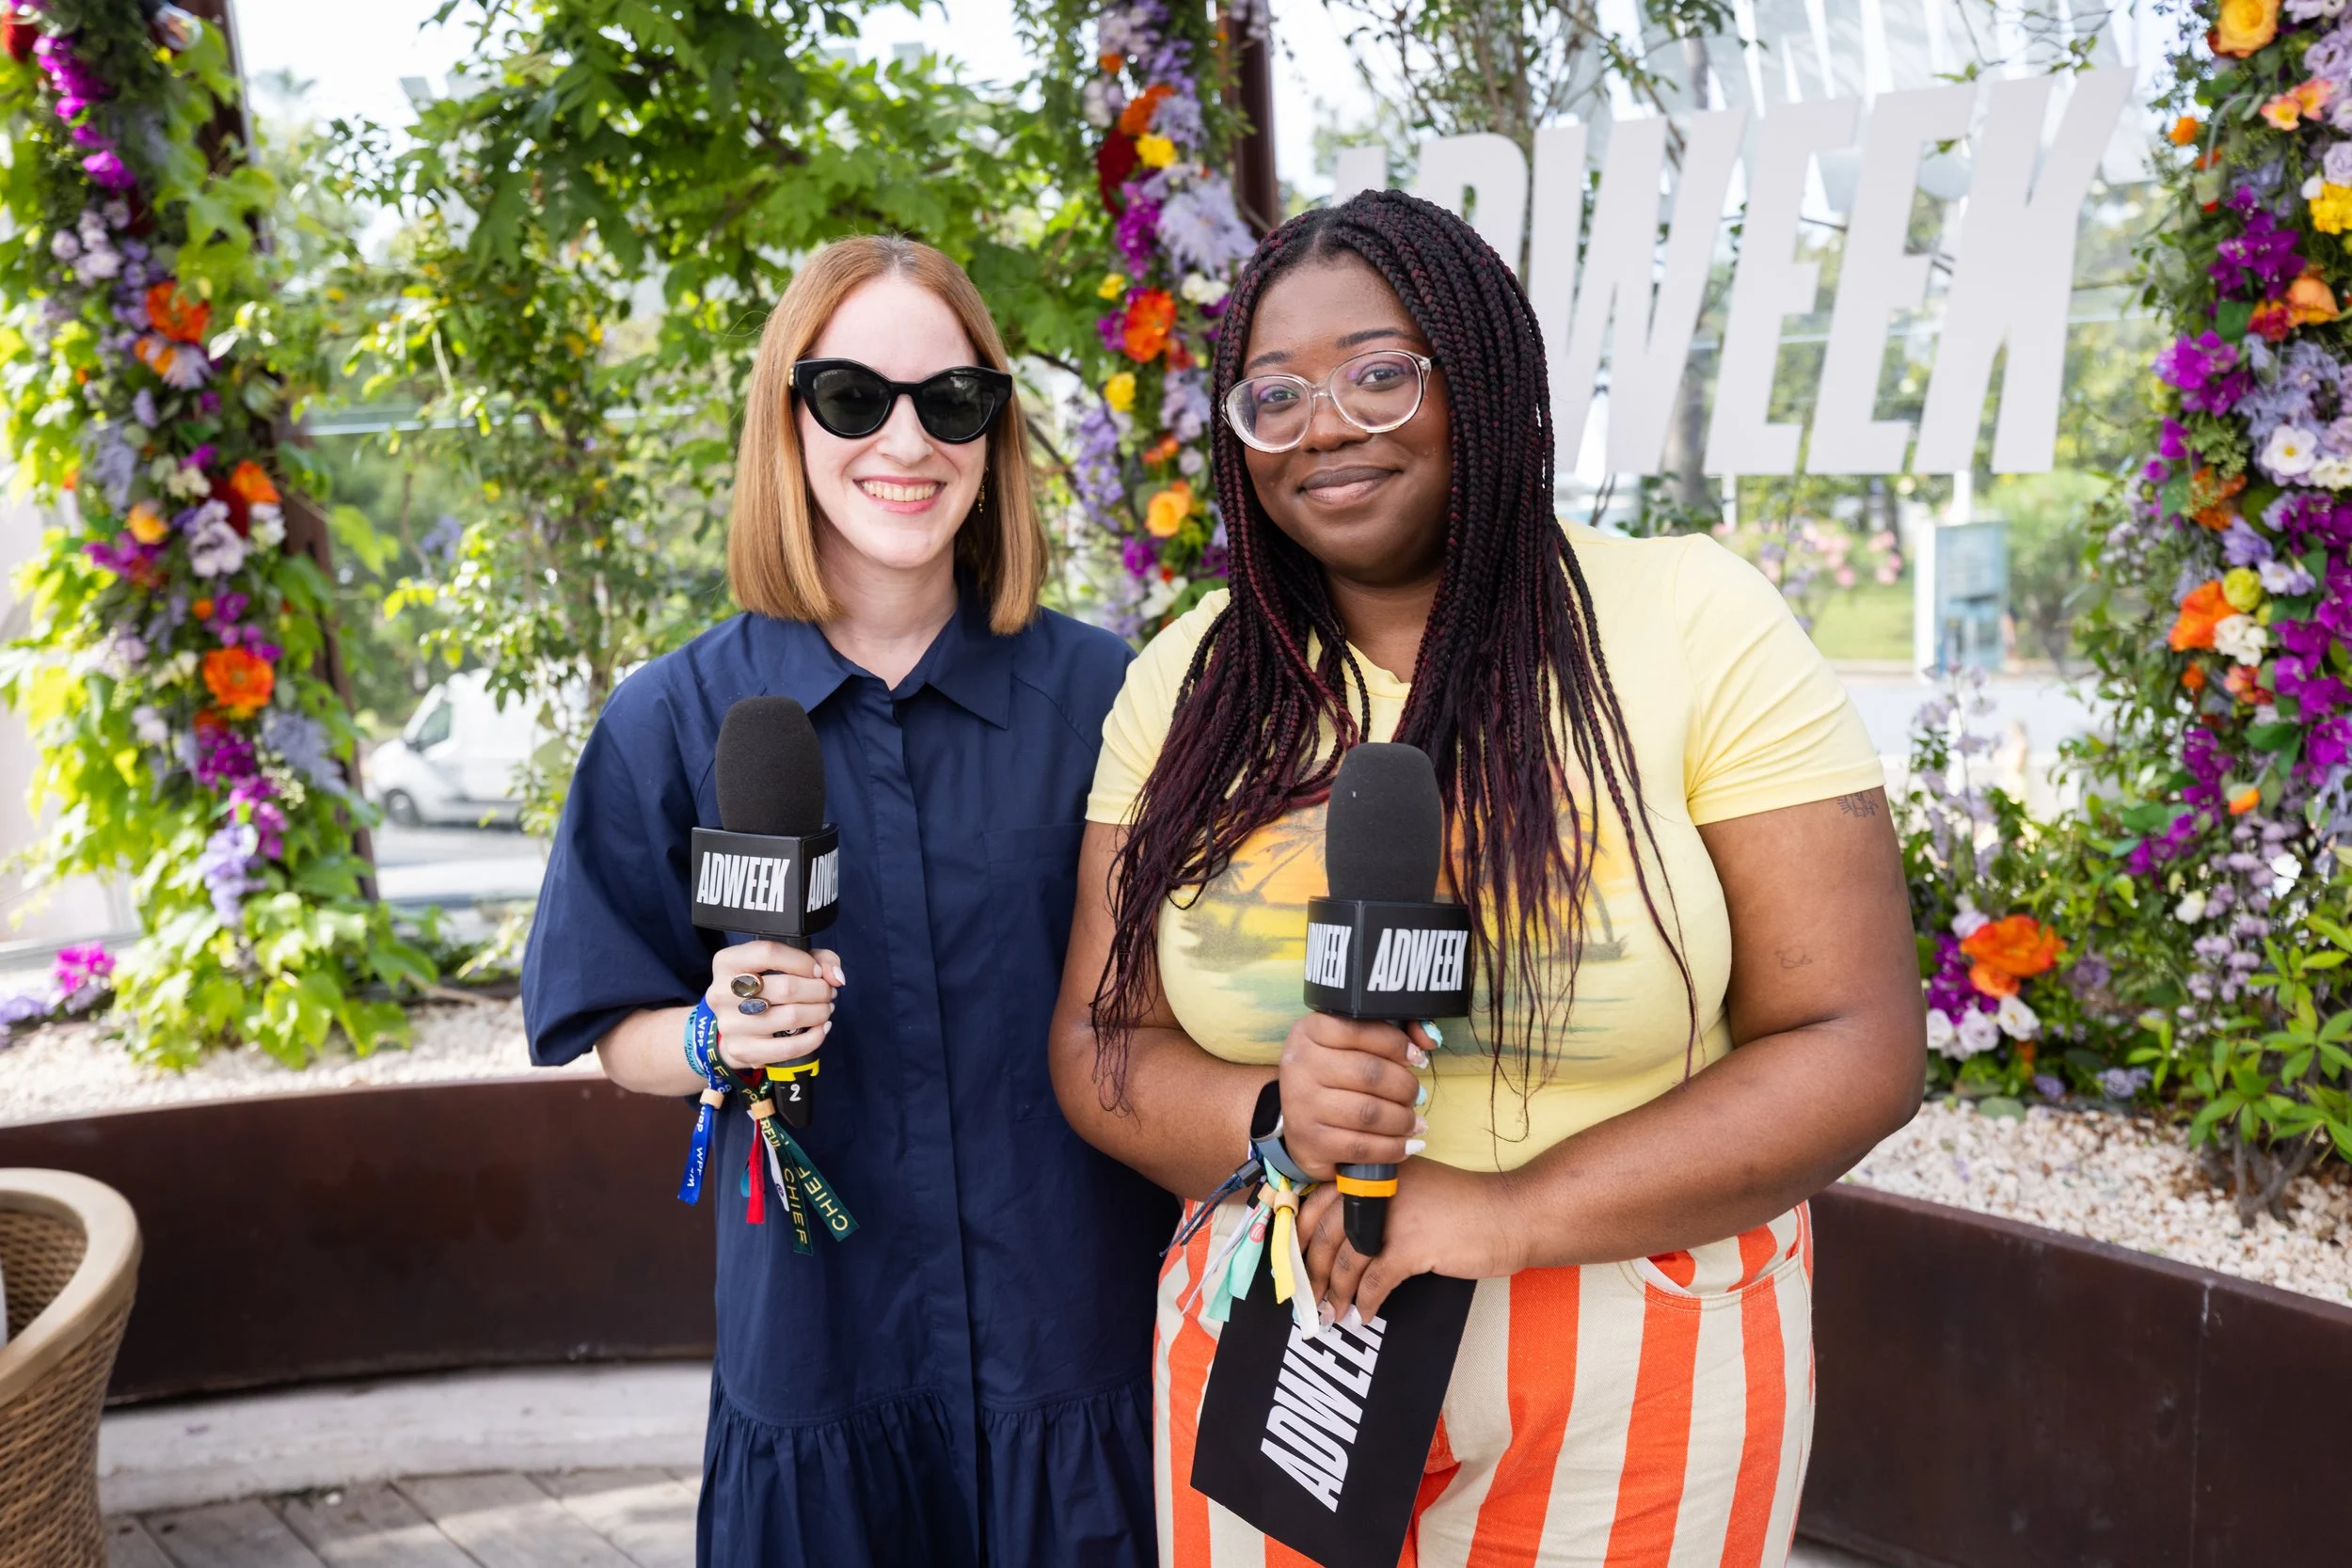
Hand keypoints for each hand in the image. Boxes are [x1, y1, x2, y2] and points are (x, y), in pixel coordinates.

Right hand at [706, 941, 843, 1073]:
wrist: (735, 1024)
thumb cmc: (763, 986)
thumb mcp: (784, 961)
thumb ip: (817, 958)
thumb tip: (836, 976)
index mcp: (727, 962)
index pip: (769, 953)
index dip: (802, 961)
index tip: (816, 971)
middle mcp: (723, 993)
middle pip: (786, 987)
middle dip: (819, 989)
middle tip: (828, 992)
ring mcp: (731, 1024)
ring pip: (792, 1016)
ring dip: (820, 1012)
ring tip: (825, 1008)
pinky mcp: (743, 1050)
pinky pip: (789, 1047)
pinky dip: (814, 1038)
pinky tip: (820, 1028)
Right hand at [1275, 1013, 1431, 1179]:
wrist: (1296, 1120)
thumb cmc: (1333, 1075)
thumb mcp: (1351, 1043)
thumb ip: (1393, 1031)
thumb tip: (1429, 1038)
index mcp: (1310, 1032)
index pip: (1359, 1029)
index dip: (1397, 1044)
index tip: (1417, 1058)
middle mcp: (1300, 1066)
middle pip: (1370, 1074)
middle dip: (1405, 1087)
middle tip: (1415, 1095)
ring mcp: (1301, 1106)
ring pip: (1369, 1113)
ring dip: (1403, 1120)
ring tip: (1413, 1121)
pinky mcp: (1310, 1143)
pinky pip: (1362, 1147)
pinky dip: (1393, 1148)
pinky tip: (1407, 1144)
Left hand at [1298, 1159, 1526, 1322]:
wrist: (1510, 1213)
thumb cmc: (1461, 1206)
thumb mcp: (1409, 1191)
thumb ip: (1373, 1204)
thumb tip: (1334, 1242)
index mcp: (1373, 1171)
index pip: (1317, 1200)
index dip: (1300, 1236)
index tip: (1292, 1262)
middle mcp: (1377, 1187)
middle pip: (1325, 1232)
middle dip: (1312, 1271)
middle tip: (1309, 1298)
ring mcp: (1394, 1215)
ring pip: (1346, 1260)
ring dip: (1336, 1294)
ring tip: (1333, 1314)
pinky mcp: (1413, 1245)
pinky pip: (1375, 1281)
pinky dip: (1366, 1303)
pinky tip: (1365, 1315)